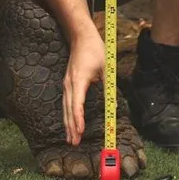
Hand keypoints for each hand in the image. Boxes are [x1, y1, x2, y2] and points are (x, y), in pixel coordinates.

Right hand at [63, 26, 104, 146]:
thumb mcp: (106, 67)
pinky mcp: (68, 84)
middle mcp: (70, 84)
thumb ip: (109, 86)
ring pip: (65, 107)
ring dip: (67, 124)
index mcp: (79, 80)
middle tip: (74, 142)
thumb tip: (113, 104)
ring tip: (70, 139)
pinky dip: (67, 115)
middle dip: (71, 127)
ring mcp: (67, 84)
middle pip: (68, 109)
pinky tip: (69, 124)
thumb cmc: (94, 50)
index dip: (78, 118)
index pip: (77, 103)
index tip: (80, 130)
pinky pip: (66, 102)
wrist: (80, 37)